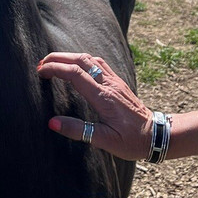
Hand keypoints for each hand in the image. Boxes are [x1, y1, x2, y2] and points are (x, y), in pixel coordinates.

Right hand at [37, 53, 153, 160]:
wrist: (157, 135)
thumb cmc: (132, 141)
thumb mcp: (105, 141)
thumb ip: (78, 131)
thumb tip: (52, 123)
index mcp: (104, 97)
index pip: (75, 74)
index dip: (55, 69)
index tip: (40, 72)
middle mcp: (109, 84)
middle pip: (81, 59)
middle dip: (58, 58)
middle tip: (41, 64)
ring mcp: (115, 81)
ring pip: (90, 58)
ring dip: (69, 56)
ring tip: (53, 63)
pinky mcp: (118, 82)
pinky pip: (98, 63)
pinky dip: (82, 59)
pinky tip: (75, 65)